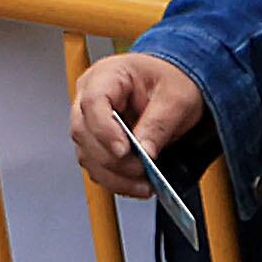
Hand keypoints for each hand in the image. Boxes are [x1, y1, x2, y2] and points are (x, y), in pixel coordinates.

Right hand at [70, 52, 210, 199]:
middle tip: (143, 170)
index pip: (93, 102)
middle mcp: (88, 98)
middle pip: (85, 133)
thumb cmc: (171, 82)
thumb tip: (145, 151)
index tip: (124, 150)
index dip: (104, 129)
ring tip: (144, 185)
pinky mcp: (95, 144)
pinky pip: (96, 167)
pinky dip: (115, 181)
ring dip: (114, 176)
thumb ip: (159, 124)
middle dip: (113, 159)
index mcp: (106, 76)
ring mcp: (88, 122)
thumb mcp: (175, 99)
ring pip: (87, 155)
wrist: (172, 87)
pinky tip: (137, 185)